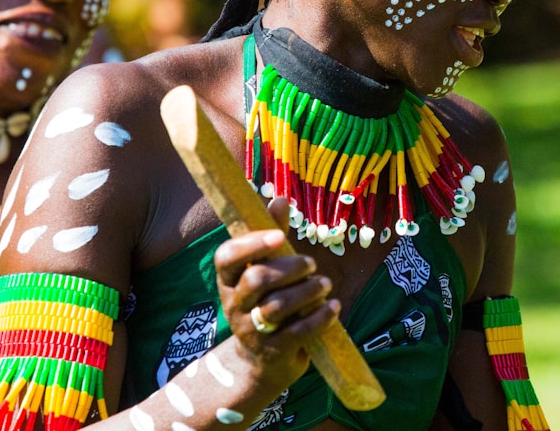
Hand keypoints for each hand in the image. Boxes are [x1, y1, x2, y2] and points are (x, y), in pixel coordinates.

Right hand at [215, 197, 338, 392]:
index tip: (279, 236)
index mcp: (229, 280)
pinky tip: (333, 306)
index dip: (251, 244)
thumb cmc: (269, 300)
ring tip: (325, 284)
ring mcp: (250, 331)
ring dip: (308, 291)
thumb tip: (280, 198)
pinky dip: (320, 316)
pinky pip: (297, 332)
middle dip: (289, 268)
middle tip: (312, 264)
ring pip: (277, 306)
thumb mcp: (268, 269)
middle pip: (256, 280)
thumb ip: (274, 236)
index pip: (226, 258)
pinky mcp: (272, 352)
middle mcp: (234, 305)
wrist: (264, 360)